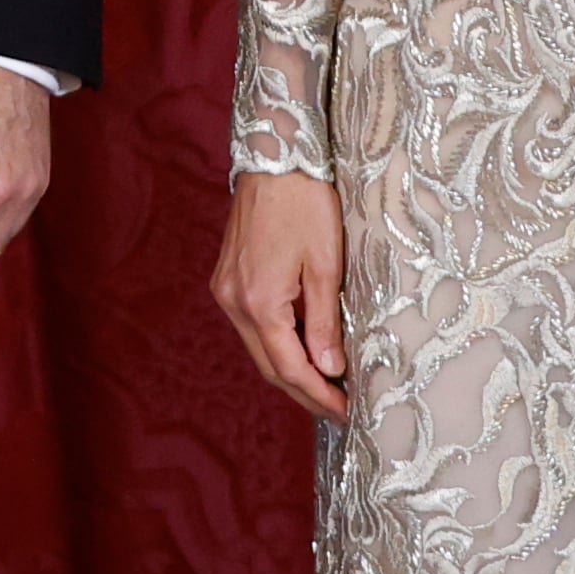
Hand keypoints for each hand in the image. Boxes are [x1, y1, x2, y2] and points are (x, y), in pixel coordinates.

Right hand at [210, 169, 350, 419]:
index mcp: (258, 300)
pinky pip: (253, 326)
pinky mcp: (227, 279)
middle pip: (269, 366)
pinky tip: (304, 348)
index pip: (289, 367)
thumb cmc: (307, 205)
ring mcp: (225, 290)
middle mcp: (233, 300)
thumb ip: (324, 321)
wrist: (275, 159)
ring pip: (259, 348)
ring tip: (329, 385)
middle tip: (342, 410)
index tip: (349, 414)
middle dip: (305, 391)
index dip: (320, 396)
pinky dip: (279, 345)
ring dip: (291, 370)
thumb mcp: (326, 265)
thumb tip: (329, 369)